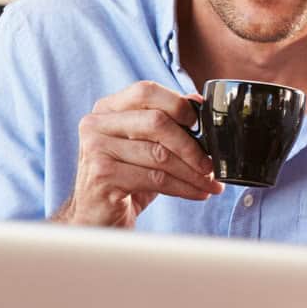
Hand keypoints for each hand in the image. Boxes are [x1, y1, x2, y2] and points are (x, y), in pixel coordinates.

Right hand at [58, 82, 222, 227]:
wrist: (95, 217)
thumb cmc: (124, 178)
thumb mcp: (143, 146)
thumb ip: (165, 123)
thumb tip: (197, 102)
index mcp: (107, 109)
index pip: (146, 91)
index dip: (179, 104)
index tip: (202, 124)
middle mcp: (96, 124)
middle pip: (157, 122)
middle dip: (191, 145)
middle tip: (211, 164)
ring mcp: (96, 149)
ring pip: (159, 154)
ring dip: (192, 172)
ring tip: (210, 182)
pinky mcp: (103, 176)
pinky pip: (155, 178)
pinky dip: (184, 187)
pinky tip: (198, 192)